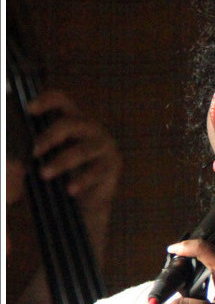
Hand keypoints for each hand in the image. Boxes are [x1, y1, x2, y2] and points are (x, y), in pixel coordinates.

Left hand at [29, 90, 121, 217]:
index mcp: (72, 120)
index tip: (29, 110)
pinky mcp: (112, 164)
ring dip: (61, 162)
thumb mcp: (47, 158)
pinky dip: (81, 181)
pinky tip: (70, 190)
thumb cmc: (62, 175)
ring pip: (82, 150)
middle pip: (70, 123)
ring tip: (44, 175)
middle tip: (34, 152)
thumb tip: (13, 151)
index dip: (46, 101)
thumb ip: (35, 148)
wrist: (87, 202)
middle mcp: (91, 128)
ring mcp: (104, 146)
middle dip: (50, 136)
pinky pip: (96, 171)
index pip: (60, 100)